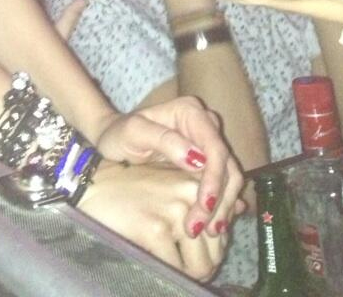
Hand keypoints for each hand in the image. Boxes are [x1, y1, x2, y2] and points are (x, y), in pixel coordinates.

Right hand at [80, 161, 227, 281]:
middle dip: (205, 265)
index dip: (215, 247)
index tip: (197, 251)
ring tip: (175, 268)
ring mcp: (173, 211)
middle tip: (186, 266)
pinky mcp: (155, 229)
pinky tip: (157, 264)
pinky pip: (176, 270)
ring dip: (191, 274)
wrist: (90, 185)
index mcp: (196, 180)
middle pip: (218, 250)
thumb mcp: (170, 181)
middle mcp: (190, 192)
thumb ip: (204, 194)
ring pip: (202, 265)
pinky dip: (170, 275)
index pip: (226, 225)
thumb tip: (242, 208)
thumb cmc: (130, 187)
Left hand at [94, 96, 244, 236]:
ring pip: (229, 178)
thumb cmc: (119, 134)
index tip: (204, 205)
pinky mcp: (206, 163)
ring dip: (222, 207)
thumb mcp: (134, 132)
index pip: (214, 147)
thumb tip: (198, 160)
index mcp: (191, 111)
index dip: (214, 178)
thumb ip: (164, 140)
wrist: (114, 141)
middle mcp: (205, 125)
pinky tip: (216, 224)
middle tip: (202, 228)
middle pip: (226, 166)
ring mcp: (207, 144)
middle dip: (219, 199)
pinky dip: (221, 205)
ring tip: (207, 231)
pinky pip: (222, 185)